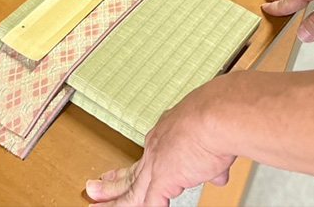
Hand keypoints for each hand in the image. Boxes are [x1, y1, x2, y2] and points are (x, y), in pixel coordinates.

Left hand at [86, 85, 233, 205]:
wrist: (216, 115)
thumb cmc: (218, 118)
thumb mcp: (213, 142)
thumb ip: (213, 163)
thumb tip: (218, 175)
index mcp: (165, 134)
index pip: (146, 155)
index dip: (135, 166)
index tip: (124, 172)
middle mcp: (156, 148)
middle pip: (130, 173)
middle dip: (112, 183)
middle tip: (95, 189)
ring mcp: (157, 164)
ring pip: (131, 190)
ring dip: (114, 201)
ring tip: (95, 206)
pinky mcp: (163, 179)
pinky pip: (148, 203)